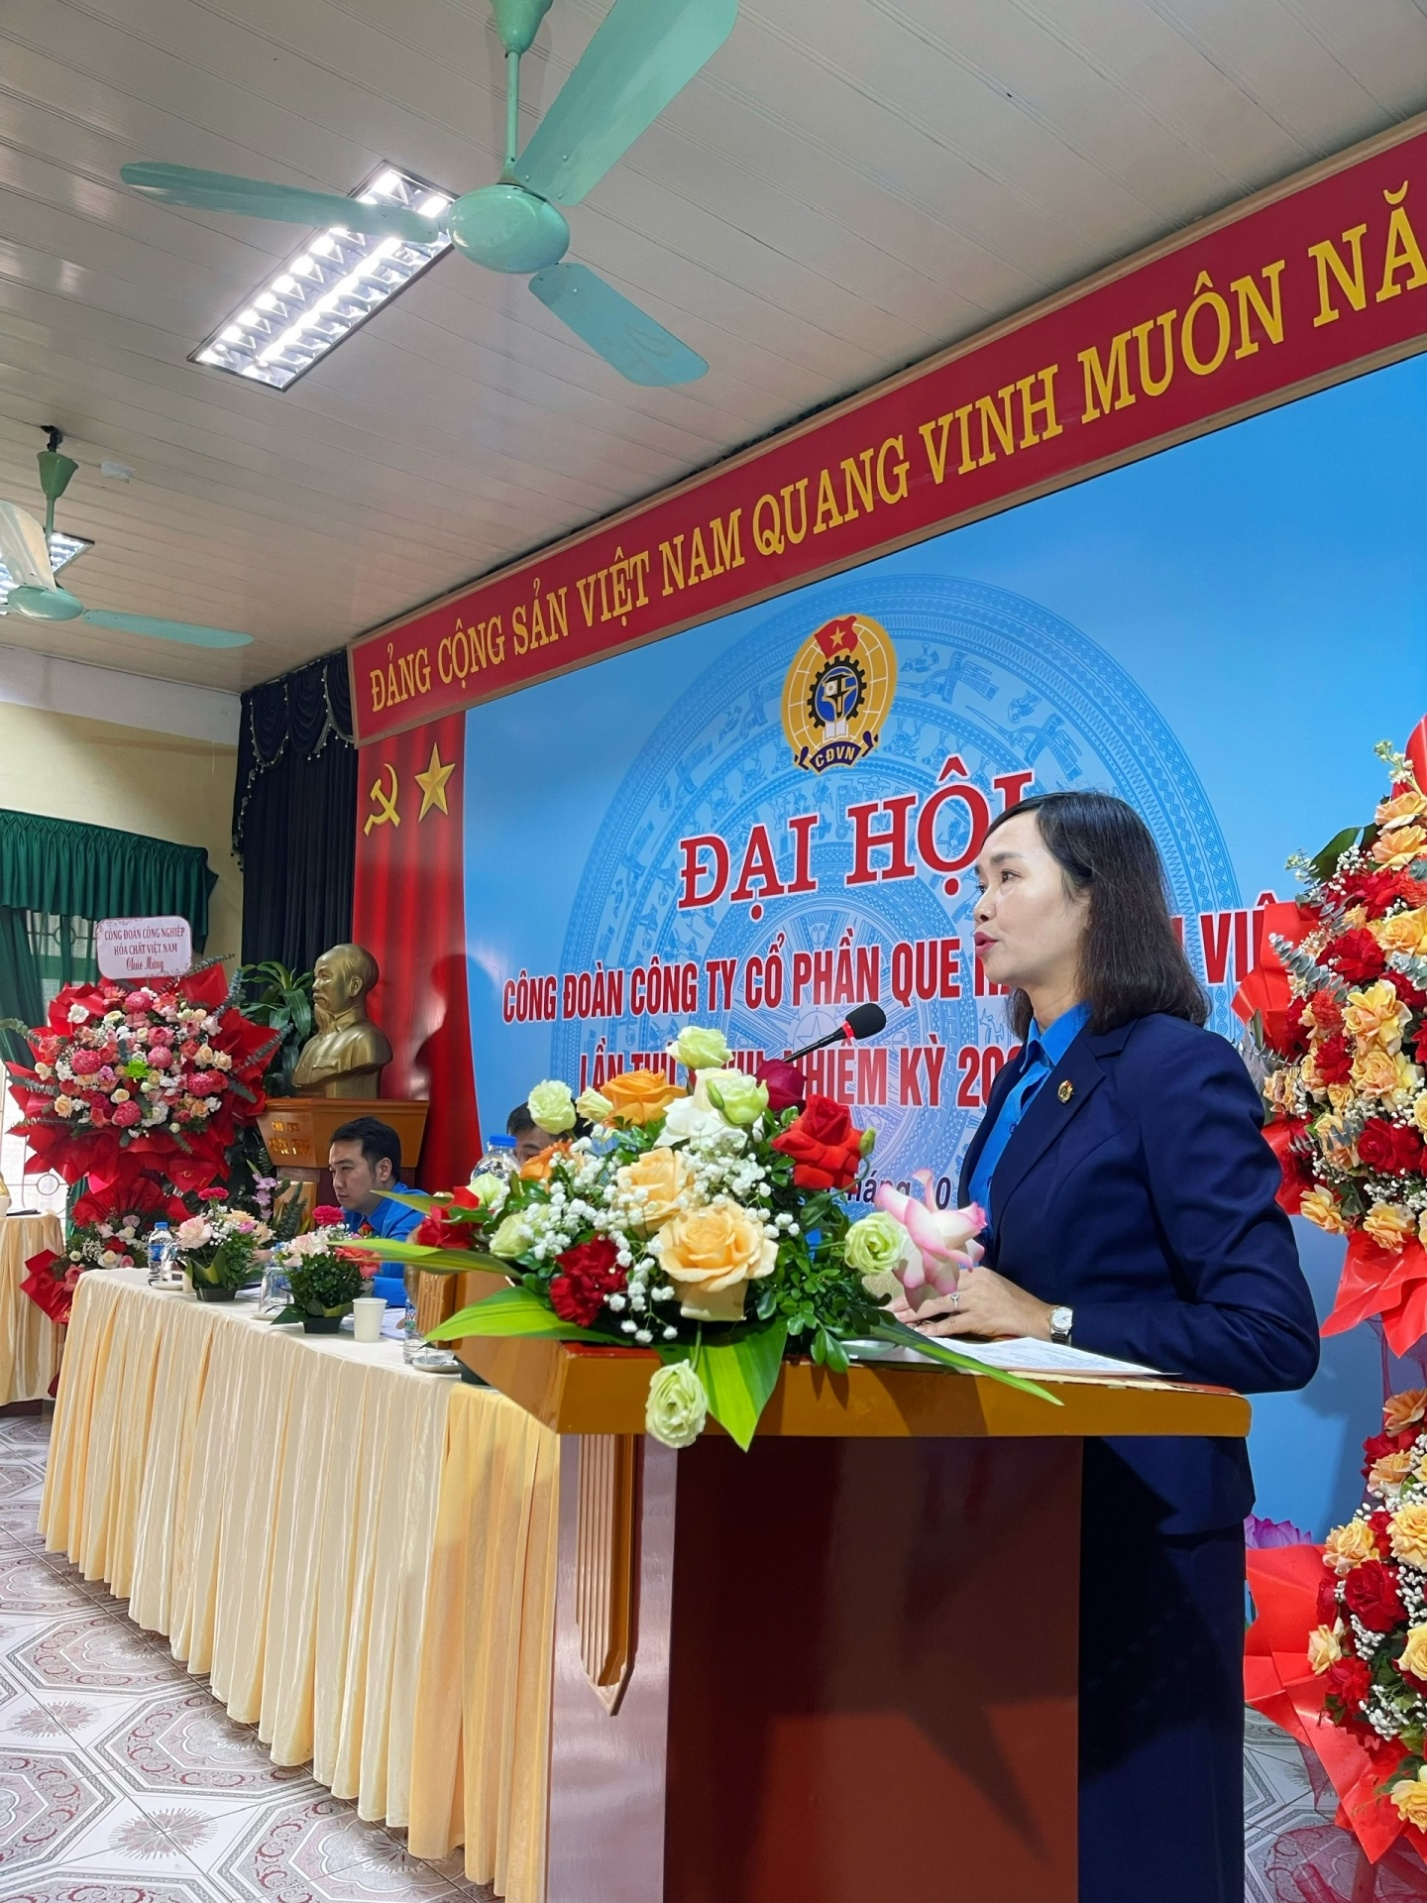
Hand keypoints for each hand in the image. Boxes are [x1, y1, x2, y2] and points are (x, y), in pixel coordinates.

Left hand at [890, 1263, 1054, 1340]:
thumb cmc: (1011, 1300)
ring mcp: (974, 1300)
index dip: (916, 1283)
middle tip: (889, 1309)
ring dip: (914, 1315)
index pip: (937, 1274)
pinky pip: (951, 1324)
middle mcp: (971, 1282)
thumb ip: (968, 1280)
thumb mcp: (990, 1281)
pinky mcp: (978, 1319)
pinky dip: (935, 1329)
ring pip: (937, 1305)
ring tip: (898, 1321)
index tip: (899, 1290)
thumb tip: (944, 1285)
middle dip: (908, 1300)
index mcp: (973, 1271)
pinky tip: (921, 1334)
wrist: (1034, 1315)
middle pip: (932, 1289)